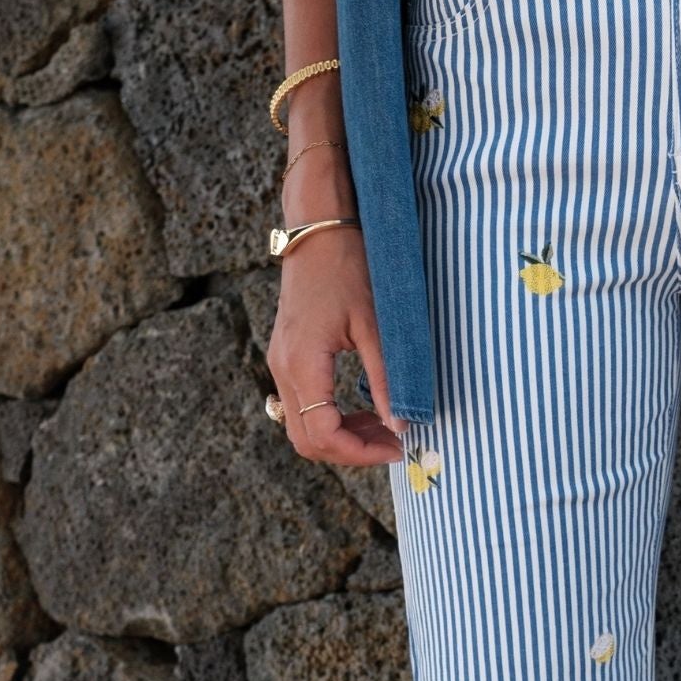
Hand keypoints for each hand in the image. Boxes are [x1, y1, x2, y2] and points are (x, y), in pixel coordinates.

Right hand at [269, 132, 402, 466]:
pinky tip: (363, 408)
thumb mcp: (376, 325)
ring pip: (302, 427)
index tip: (396, 448)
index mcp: (302, 363)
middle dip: (350, 452)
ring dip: (341, 436)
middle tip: (392, 443)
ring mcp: (280, 363)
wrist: (318, 229)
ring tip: (383, 427)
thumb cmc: (348, 267)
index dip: (360, 452)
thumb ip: (386, 380)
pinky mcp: (286, 357)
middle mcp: (283, 368)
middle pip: (307, 441)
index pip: (323, 434)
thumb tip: (401, 426)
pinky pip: (302, 407)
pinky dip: (331, 418)